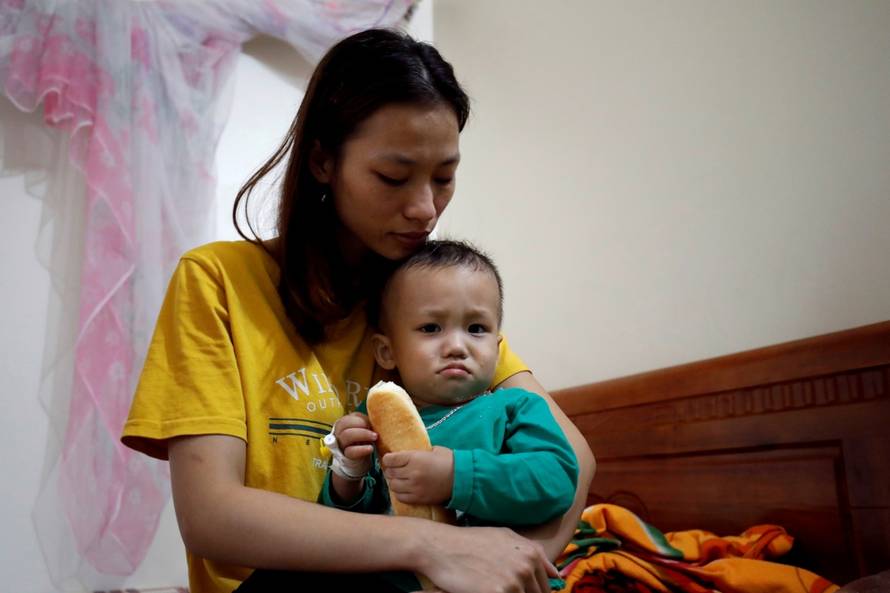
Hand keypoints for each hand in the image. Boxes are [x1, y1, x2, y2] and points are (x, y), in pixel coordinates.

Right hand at [334, 412, 376, 469]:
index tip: (374, 423)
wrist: (358, 461)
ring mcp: (341, 443)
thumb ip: (367, 422)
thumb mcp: (364, 429)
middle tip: (374, 428)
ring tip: (375, 437)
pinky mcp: (345, 455)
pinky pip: (350, 451)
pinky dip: (361, 449)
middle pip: (345, 423)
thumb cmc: (362, 442)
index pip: (352, 415)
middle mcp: (339, 431)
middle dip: (361, 424)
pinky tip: (370, 448)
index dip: (363, 418)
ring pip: (346, 435)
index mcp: (345, 423)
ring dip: (363, 434)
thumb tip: (380, 414)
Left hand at [382, 446, 453, 505]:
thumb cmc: (449, 461)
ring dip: (394, 482)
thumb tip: (405, 455)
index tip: (390, 459)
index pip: (390, 459)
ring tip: (400, 479)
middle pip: (390, 473)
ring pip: (393, 486)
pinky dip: (400, 493)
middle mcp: (412, 473)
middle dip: (391, 470)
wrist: (462, 478)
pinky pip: (400, 497)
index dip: (388, 459)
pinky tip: (405, 488)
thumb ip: (417, 453)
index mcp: (415, 458)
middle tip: (395, 469)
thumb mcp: (432, 450)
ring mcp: (414, 488)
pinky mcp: (418, 499)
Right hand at [413, 523, 557, 592]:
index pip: (545, 587)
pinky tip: (484, 590)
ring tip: (490, 587)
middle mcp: (526, 566)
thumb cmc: (470, 541)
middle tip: (500, 587)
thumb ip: (533, 552)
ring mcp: (513, 581)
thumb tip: (555, 573)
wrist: (440, 547)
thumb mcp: (505, 537)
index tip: (515, 589)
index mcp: (531, 553)